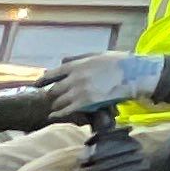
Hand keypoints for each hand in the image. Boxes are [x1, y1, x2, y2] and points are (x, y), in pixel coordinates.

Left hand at [38, 50, 161, 123]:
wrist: (133, 74)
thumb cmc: (118, 62)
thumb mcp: (96, 55)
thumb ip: (78, 58)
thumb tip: (62, 60)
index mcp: (76, 65)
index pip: (53, 73)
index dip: (42, 80)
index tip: (36, 84)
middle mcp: (74, 78)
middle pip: (54, 90)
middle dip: (51, 95)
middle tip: (50, 98)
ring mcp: (79, 91)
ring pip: (59, 101)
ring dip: (56, 105)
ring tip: (54, 107)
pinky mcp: (86, 103)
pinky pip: (66, 110)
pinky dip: (58, 114)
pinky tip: (53, 116)